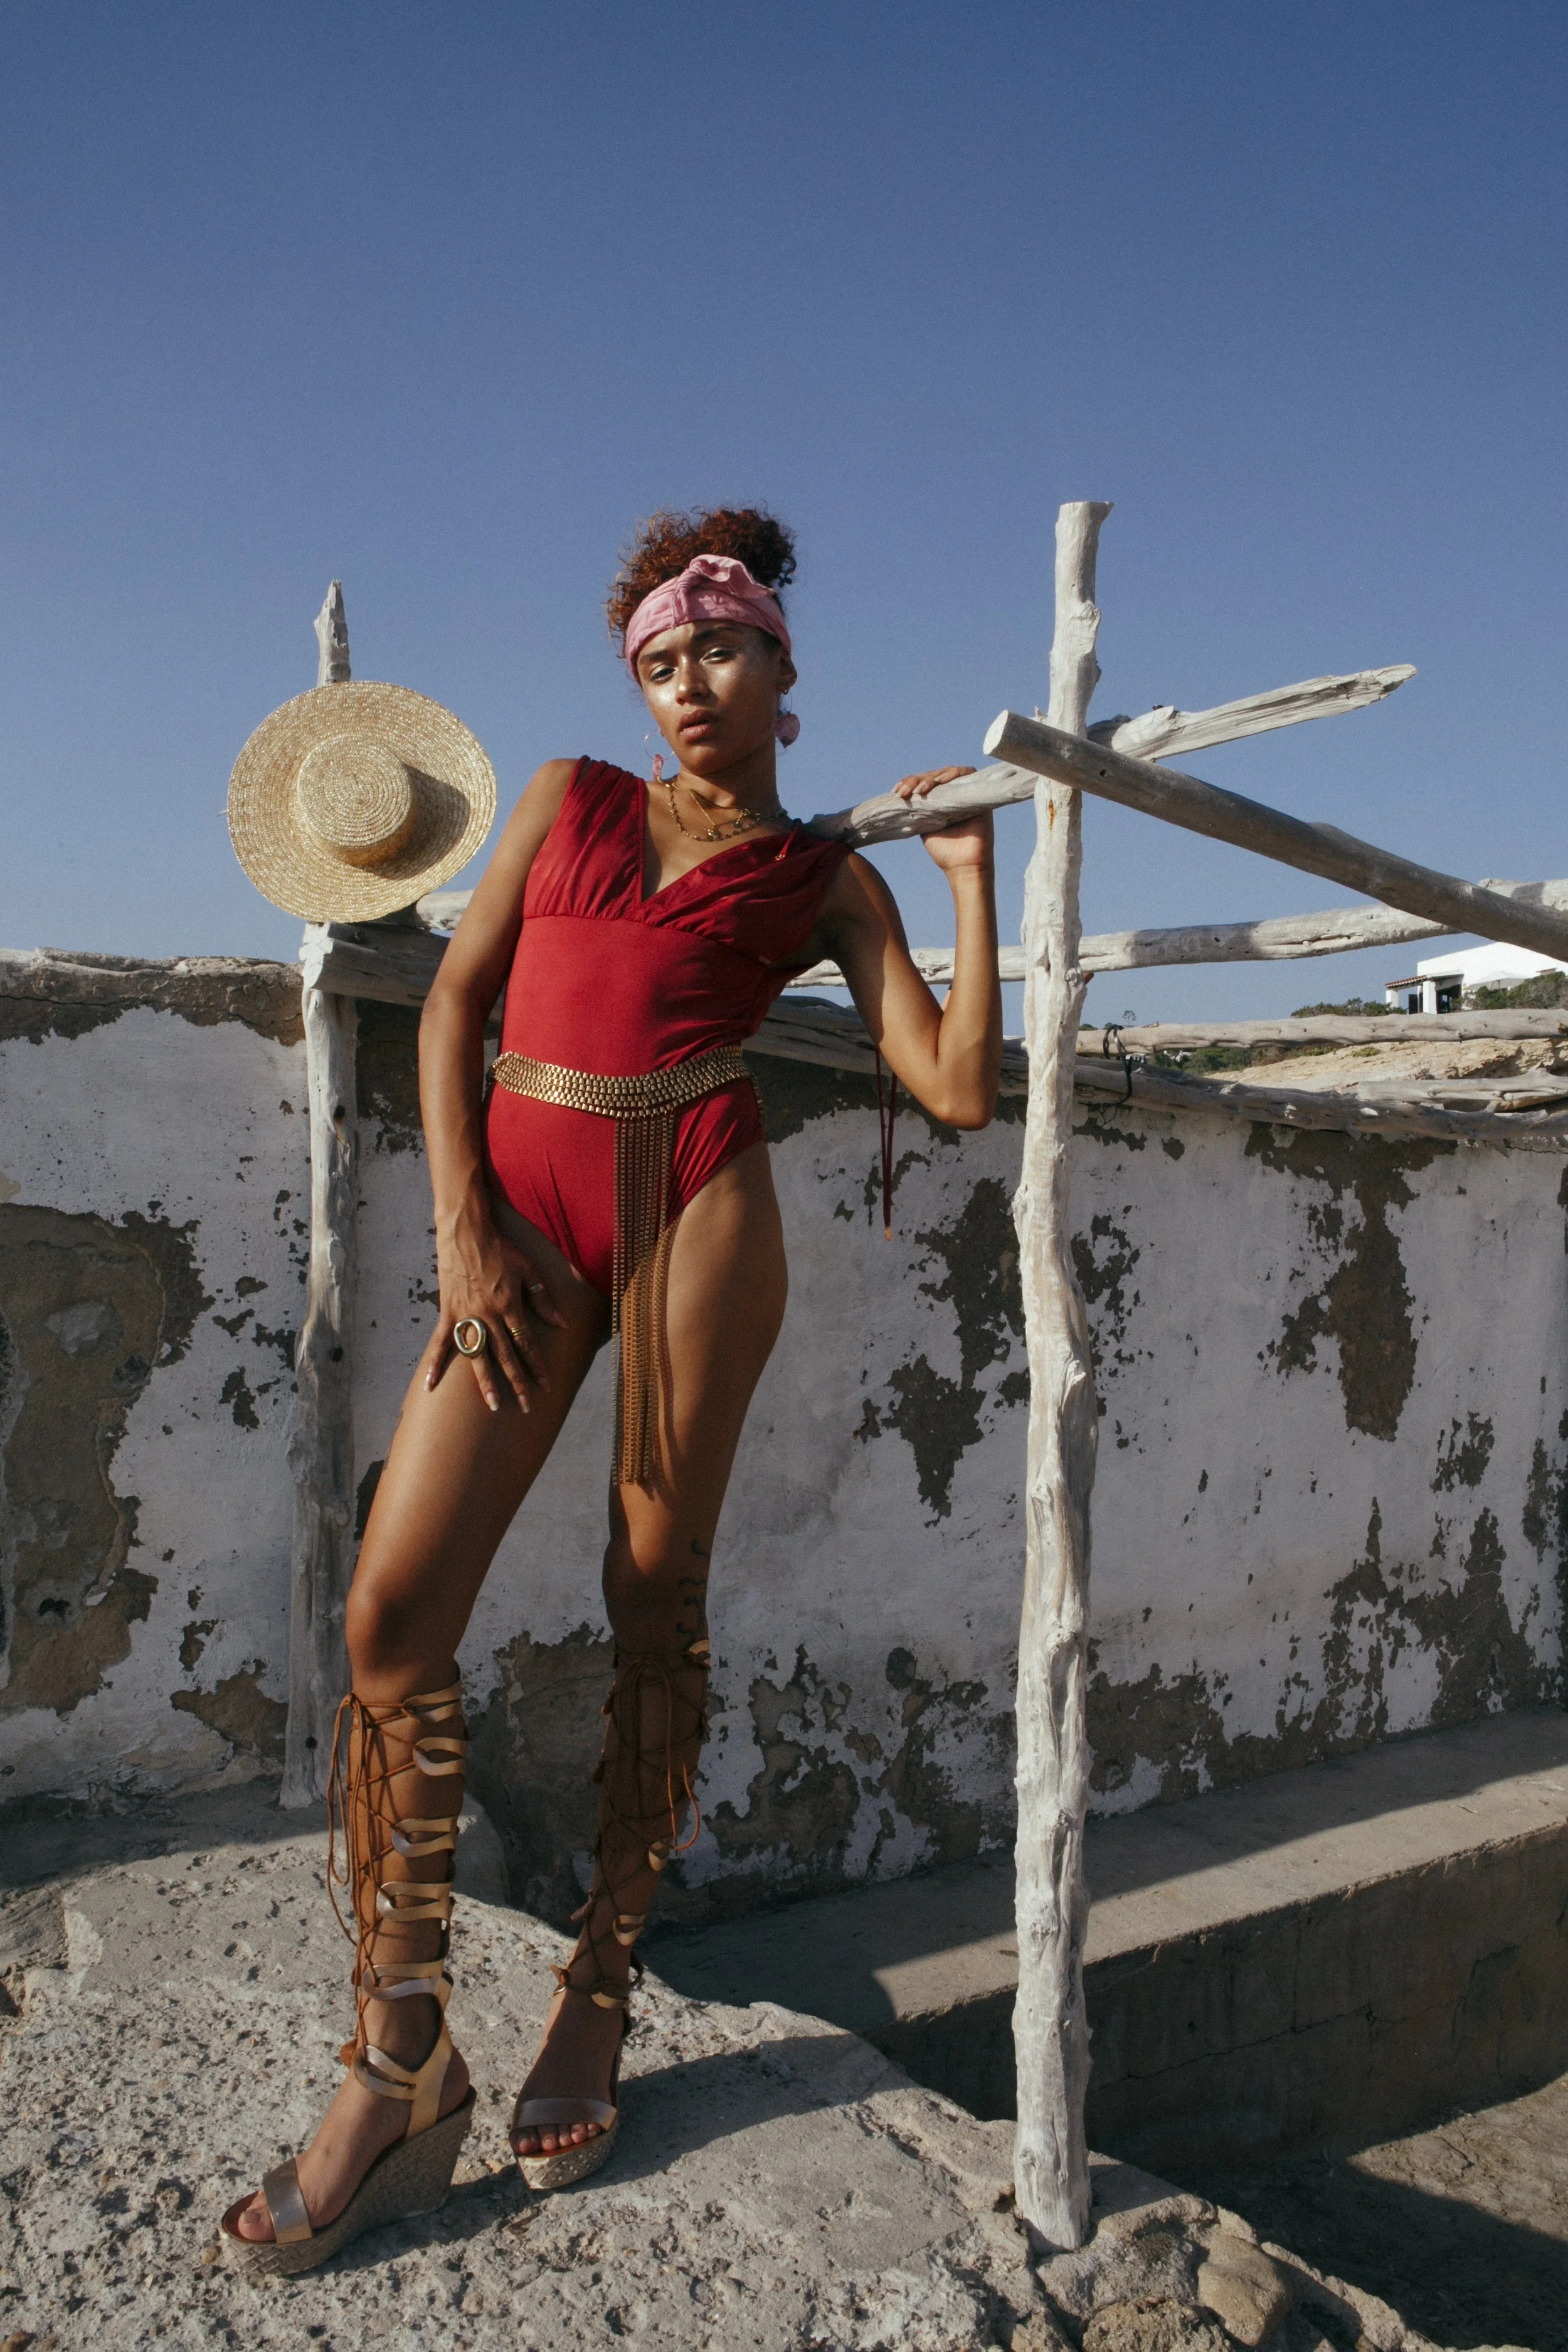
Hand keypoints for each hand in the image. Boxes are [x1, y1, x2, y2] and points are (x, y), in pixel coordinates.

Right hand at [426, 1213, 565, 1412]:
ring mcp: (466, 1316)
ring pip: (477, 1356)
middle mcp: (489, 1315)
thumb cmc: (500, 1251)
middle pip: (505, 1355)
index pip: (527, 1343)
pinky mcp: (448, 1313)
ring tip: (492, 1405)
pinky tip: (430, 1385)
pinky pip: (441, 1343)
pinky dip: (435, 1363)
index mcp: (510, 1306)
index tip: (546, 1386)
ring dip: (485, 1382)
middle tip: (525, 1406)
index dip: (537, 1366)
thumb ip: (543, 1299)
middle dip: (517, 1382)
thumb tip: (561, 1323)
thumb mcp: (529, 1270)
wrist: (466, 1234)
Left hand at [890, 767, 992, 871]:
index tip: (896, 792)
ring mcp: (964, 791)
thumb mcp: (923, 827)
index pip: (922, 783)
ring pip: (946, 772)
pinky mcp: (978, 791)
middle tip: (904, 792)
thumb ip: (916, 810)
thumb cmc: (944, 850)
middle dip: (915, 781)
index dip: (909, 783)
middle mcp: (951, 793)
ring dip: (930, 778)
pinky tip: (940, 781)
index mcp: (937, 801)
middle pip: (932, 776)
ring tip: (920, 789)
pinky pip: (967, 773)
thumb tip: (898, 796)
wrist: (963, 865)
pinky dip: (953, 774)